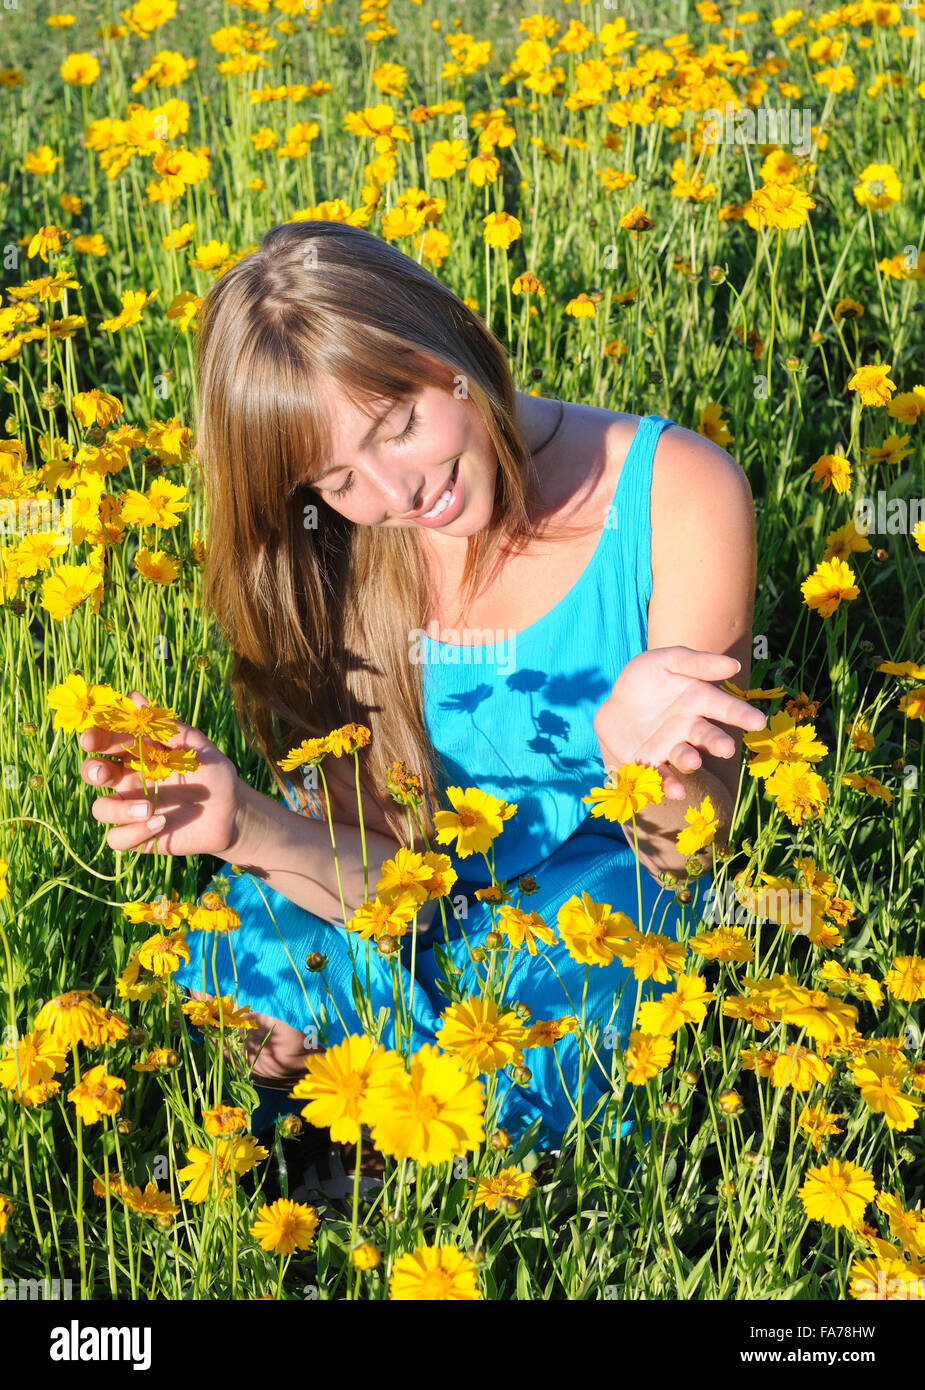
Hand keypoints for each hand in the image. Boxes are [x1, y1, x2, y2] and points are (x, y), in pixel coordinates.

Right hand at [79, 690, 244, 857]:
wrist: (233, 812)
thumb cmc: (214, 773)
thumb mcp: (196, 746)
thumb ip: (167, 725)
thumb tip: (134, 696)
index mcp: (139, 755)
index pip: (108, 743)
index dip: (96, 739)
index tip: (91, 738)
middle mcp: (129, 781)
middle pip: (93, 772)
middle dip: (91, 770)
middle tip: (103, 771)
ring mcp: (132, 809)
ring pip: (101, 809)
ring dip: (119, 809)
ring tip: (150, 809)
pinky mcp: (139, 835)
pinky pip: (117, 838)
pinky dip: (133, 833)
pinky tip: (161, 824)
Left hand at [592, 646, 767, 800]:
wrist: (614, 703)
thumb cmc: (646, 679)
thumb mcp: (665, 661)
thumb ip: (697, 662)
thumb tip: (733, 665)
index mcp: (698, 701)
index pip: (723, 707)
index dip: (741, 715)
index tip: (759, 722)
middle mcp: (689, 728)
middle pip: (707, 736)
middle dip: (717, 743)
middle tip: (727, 748)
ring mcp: (670, 747)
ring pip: (685, 757)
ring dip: (690, 760)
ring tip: (694, 761)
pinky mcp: (650, 763)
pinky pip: (661, 775)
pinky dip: (668, 784)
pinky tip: (675, 792)